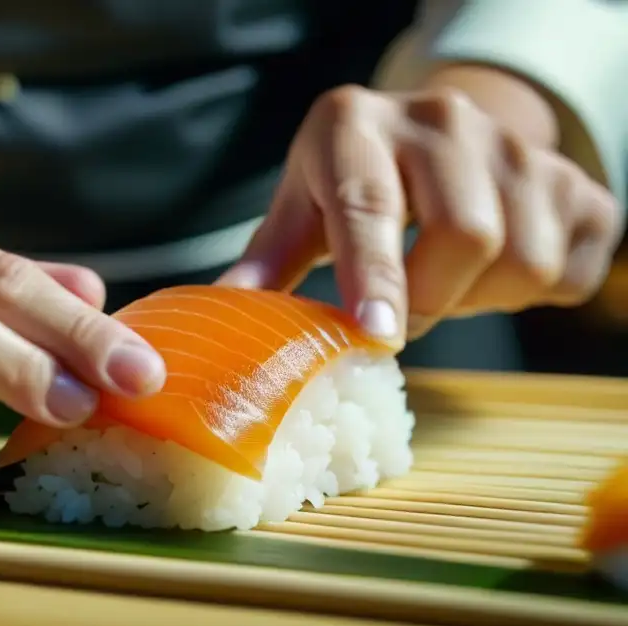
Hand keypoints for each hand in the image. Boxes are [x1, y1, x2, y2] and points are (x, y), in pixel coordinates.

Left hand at [219, 85, 624, 342]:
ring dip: (479, 299)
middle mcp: (443, 119)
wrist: (439, 134)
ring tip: (443, 282)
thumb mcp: (304, 205)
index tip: (376, 331)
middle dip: (430, 298)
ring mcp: (518, 146)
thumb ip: (269, 258)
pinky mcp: (576, 183)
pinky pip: (567, 271)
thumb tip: (224, 307)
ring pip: (522, 260)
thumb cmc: (355, 178)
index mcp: (356, 125)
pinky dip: (531, 295)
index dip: (375, 273)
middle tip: (402, 313)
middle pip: (466, 234)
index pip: (370, 204)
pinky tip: (491, 274)